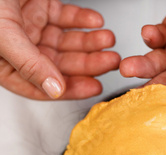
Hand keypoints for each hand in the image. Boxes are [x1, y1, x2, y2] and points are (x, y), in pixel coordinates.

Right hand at [0, 0, 120, 99]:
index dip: (70, 88)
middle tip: (111, 61)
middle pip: (60, 64)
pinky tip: (95, 21)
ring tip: (108, 40)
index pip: (42, 85)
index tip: (94, 87)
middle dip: (87, 63)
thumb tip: (54, 90)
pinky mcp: (39, 5)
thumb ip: (29, 64)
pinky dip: (81, 19)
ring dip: (89, 42)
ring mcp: (30, 26)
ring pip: (66, 41)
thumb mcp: (4, 34)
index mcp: (5, 64)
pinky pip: (65, 17)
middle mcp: (20, 48)